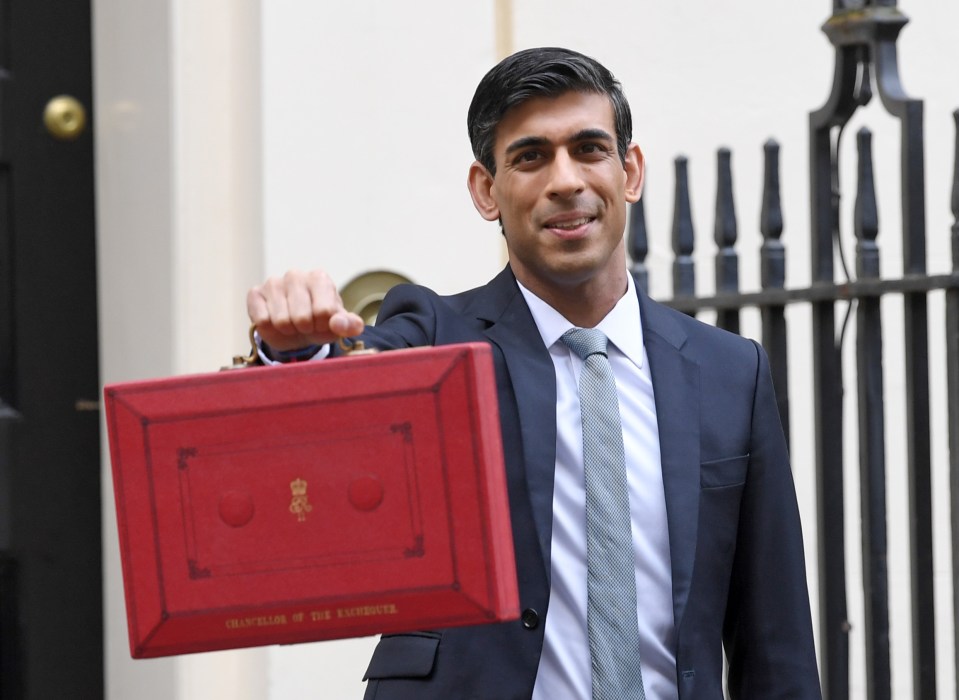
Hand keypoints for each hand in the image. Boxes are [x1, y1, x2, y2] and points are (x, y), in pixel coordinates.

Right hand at [246, 269, 364, 351]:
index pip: (324, 311)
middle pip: (302, 318)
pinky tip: (275, 322)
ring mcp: (273, 282)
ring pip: (281, 320)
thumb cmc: (321, 323)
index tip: (322, 323)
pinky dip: (270, 329)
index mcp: (320, 278)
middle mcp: (296, 275)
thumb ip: (349, 325)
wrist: (296, 328)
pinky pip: (262, 320)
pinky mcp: (255, 293)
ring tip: (291, 324)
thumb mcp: (339, 326)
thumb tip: (340, 324)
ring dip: (288, 330)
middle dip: (305, 329)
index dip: (324, 325)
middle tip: (305, 325)